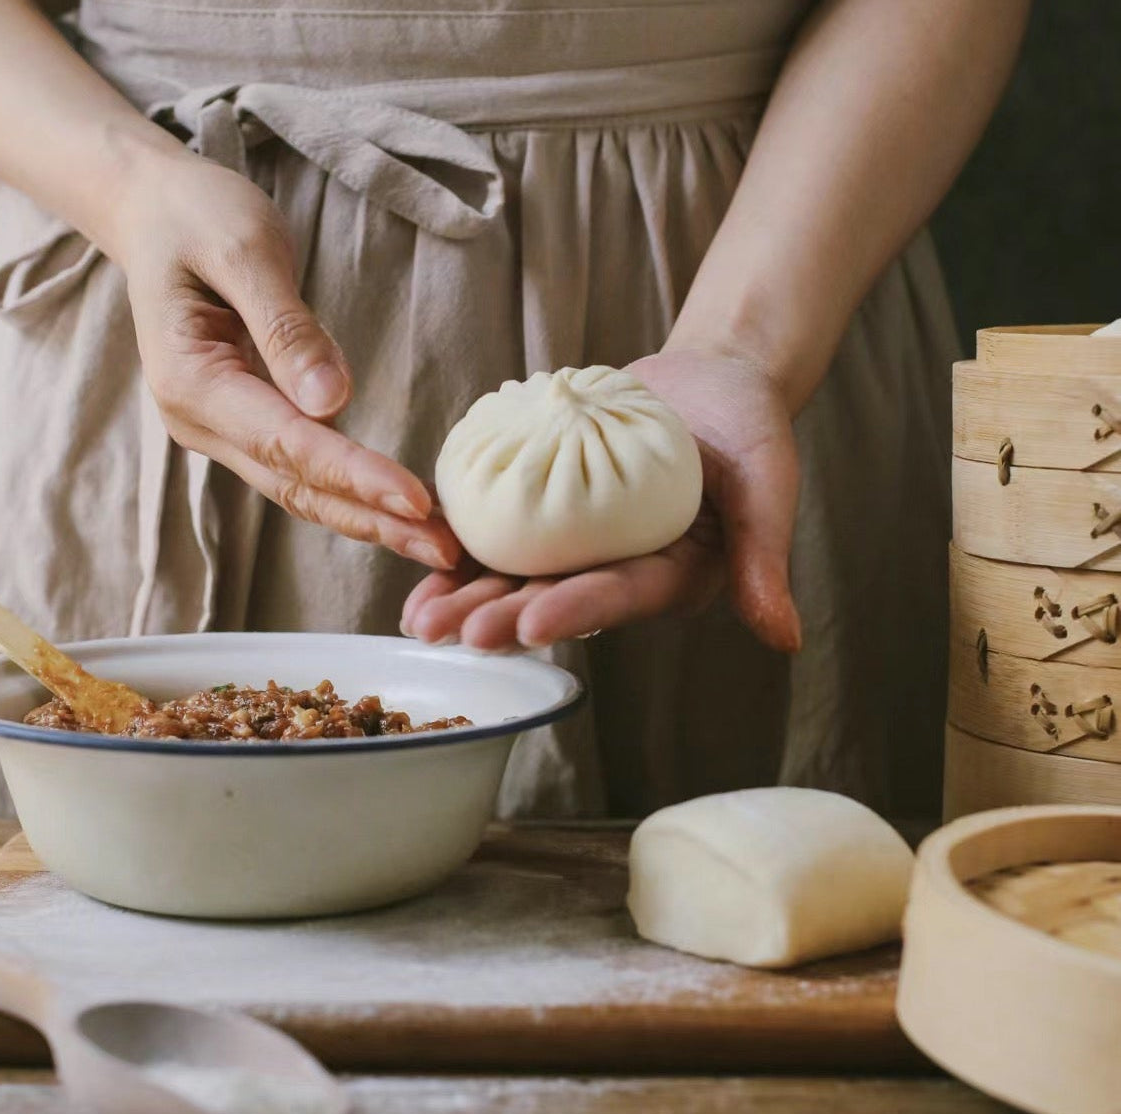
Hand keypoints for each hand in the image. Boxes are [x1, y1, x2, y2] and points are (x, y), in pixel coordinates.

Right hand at [114, 150, 459, 569]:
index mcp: (192, 382)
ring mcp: (219, 431)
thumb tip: (332, 401)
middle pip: (297, 487)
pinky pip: (301, 472)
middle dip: (374, 520)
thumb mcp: (242, 247)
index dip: (354, 475)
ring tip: (436, 544)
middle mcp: (200, 423)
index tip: (415, 500)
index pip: (287, 443)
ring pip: (300, 491)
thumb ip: (285, 326)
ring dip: (369, 520)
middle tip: (445, 550)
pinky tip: (398, 513)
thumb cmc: (195, 216)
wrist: (152, 213)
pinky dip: (351, 496)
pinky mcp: (244, 426)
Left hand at [399, 349, 801, 650]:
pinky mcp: (547, 509)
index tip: (532, 624)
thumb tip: (787, 642)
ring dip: (467, 598)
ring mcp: (578, 543)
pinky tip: (418, 559)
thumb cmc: (749, 427)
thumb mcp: (768, 485)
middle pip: (555, 598)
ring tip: (417, 618)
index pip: (620, 597)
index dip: (576, 610)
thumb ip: (765, 558)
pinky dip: (461, 545)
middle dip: (501, 617)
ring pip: (516, 575)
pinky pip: (501, 530)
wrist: (712, 378)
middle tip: (450, 633)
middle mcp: (617, 570)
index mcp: (669, 576)